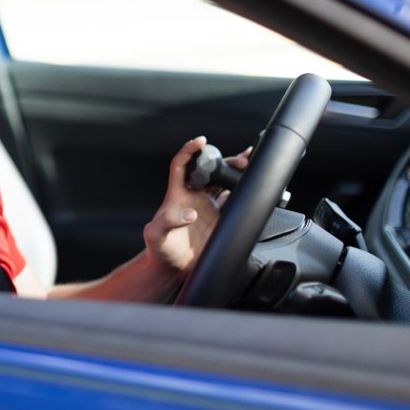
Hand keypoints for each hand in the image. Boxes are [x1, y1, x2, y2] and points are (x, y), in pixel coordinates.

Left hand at [142, 136, 250, 277]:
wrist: (172, 268)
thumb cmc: (159, 249)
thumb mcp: (156, 235)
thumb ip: (168, 222)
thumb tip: (190, 214)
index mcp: (177, 194)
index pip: (181, 165)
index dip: (190, 150)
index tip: (201, 141)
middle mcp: (194, 197)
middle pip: (209, 170)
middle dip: (224, 160)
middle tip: (241, 159)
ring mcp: (207, 208)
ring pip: (223, 183)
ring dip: (237, 173)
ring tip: (252, 164)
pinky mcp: (219, 220)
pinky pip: (234, 202)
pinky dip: (244, 193)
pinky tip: (254, 188)